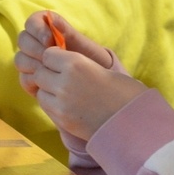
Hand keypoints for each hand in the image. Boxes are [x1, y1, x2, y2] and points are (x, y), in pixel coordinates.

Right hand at [13, 10, 115, 82]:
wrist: (95, 81)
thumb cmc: (90, 59)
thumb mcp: (82, 45)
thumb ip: (66, 31)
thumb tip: (52, 19)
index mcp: (46, 29)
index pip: (31, 23)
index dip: (37, 30)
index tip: (50, 40)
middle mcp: (35, 43)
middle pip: (22, 40)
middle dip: (36, 49)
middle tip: (52, 58)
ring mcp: (31, 61)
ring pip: (20, 59)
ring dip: (35, 65)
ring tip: (53, 71)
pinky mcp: (31, 79)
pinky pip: (24, 78)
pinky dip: (35, 80)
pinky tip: (50, 83)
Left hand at [15, 11, 148, 139]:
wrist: (133, 120)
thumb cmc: (121, 91)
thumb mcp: (98, 67)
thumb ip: (75, 63)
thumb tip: (52, 59)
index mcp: (76, 63)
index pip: (47, 54)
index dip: (54, 58)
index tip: (63, 63)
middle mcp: (65, 82)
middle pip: (40, 72)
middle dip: (48, 74)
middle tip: (63, 79)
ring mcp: (61, 103)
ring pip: (40, 90)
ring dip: (48, 90)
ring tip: (66, 93)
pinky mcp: (62, 119)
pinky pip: (47, 107)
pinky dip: (53, 104)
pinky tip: (68, 105)